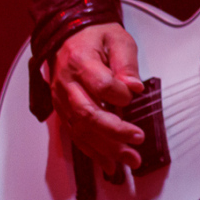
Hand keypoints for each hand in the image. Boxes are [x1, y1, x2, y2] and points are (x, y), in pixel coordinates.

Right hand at [44, 23, 144, 174]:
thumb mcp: (117, 38)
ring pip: (81, 129)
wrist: (68, 35)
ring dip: (105, 148)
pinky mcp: (64, 110)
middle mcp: (67, 84)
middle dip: (114, 132)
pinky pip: (76, 134)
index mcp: (80, 62)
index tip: (134, 94)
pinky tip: (109, 163)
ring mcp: (63, 100)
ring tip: (129, 160)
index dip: (120, 94)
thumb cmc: (95, 36)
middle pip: (88, 114)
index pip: (101, 85)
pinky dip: (92, 152)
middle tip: (137, 140)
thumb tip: (134, 87)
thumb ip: (126, 63)